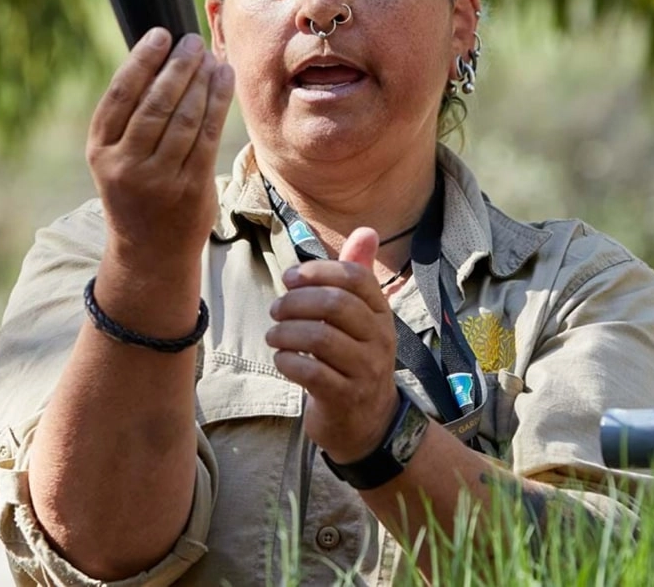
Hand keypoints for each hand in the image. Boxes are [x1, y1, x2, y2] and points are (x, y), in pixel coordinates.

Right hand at [87, 28, 234, 272]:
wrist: (150, 251)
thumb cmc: (135, 190)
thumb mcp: (116, 157)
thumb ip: (131, 116)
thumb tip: (161, 56)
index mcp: (100, 150)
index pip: (120, 95)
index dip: (141, 60)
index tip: (161, 34)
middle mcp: (125, 165)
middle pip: (155, 103)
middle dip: (177, 66)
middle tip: (192, 40)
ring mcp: (158, 179)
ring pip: (185, 117)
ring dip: (201, 80)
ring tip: (210, 56)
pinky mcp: (190, 188)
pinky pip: (208, 136)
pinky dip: (218, 102)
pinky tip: (223, 80)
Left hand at [266, 228, 399, 463]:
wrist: (368, 423)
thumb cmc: (354, 359)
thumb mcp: (361, 317)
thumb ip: (357, 274)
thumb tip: (367, 230)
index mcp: (380, 313)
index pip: (355, 278)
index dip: (317, 272)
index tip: (289, 279)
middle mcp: (379, 339)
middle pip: (336, 305)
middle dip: (296, 302)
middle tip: (275, 309)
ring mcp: (365, 371)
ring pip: (321, 339)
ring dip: (286, 332)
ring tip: (273, 335)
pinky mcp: (345, 398)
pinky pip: (312, 373)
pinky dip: (288, 361)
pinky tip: (281, 358)